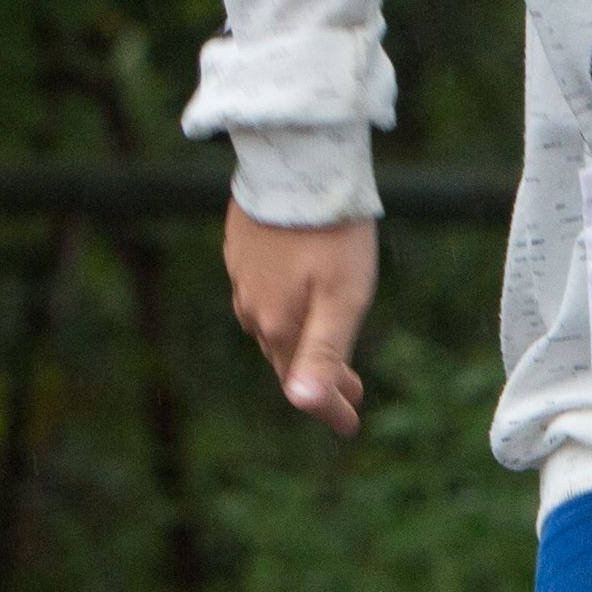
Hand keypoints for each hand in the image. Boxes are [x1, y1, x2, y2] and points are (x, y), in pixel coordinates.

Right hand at [222, 209, 375, 435]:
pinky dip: (284, 305)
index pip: (304, 385)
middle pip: (288, 355)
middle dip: (319, 378)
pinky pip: (261, 291)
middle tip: (351, 391)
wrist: (296, 163)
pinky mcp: (240, 248)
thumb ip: (324, 352)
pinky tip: (295, 294)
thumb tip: (303, 404)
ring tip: (326, 343)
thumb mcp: (342, 297)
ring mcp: (243, 278)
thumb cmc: (331, 233)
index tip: (350, 428)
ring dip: (300, 340)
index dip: (329, 410)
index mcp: (281, 326)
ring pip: (272, 323)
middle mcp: (255, 309)